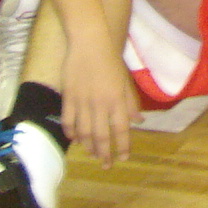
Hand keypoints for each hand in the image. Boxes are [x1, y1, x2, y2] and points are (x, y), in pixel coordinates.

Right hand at [61, 42, 140, 165]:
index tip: (123, 158)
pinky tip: (75, 139)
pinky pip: (68, 121)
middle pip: (101, 136)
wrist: (89, 43)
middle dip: (104, 153)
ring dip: (88, 147)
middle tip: (106, 165)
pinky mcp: (68, 98)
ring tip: (92, 155)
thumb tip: (139, 121)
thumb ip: (131, 103)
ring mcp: (82, 102)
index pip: (121, 130)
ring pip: (84, 133)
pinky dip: (71, 133)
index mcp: (117, 100)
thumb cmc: (110, 60)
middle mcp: (100, 104)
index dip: (122, 146)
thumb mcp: (125, 80)